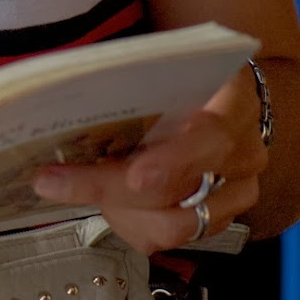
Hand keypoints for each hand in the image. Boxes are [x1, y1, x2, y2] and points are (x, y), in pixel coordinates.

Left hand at [32, 66, 267, 254]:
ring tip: (75, 183)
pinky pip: (167, 237)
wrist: (225, 97)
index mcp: (236, 105)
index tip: (135, 175)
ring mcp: (234, 195)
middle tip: (55, 180)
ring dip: (116, 209)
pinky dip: (129, 221)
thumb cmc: (190, 74)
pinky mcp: (216, 221)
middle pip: (180, 192)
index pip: (212, 138)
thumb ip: (138, 76)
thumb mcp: (171, 62)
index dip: (173, 161)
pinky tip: (107, 197)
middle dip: (111, 189)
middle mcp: (244, 157)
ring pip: (172, 225)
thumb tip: (74, 88)